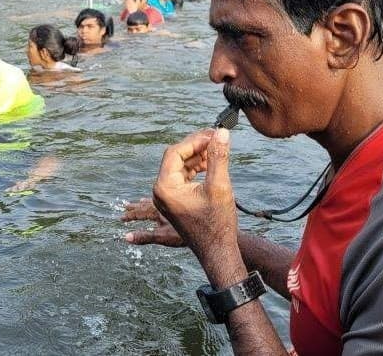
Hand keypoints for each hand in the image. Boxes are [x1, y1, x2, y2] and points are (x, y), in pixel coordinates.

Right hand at [122, 198, 183, 246]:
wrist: (207, 227)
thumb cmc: (186, 234)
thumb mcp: (162, 237)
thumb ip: (144, 237)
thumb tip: (126, 238)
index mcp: (158, 213)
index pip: (141, 213)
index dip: (131, 215)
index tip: (121, 217)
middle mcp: (165, 208)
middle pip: (147, 206)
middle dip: (136, 207)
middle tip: (125, 206)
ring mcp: (173, 207)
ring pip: (157, 202)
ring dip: (147, 203)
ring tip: (140, 201)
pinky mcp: (182, 207)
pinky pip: (167, 201)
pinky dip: (161, 202)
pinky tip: (161, 202)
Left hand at [152, 128, 237, 260]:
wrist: (217, 251)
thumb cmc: (217, 223)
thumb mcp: (219, 186)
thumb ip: (218, 157)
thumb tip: (220, 132)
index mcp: (165, 187)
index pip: (175, 153)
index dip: (194, 140)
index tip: (213, 135)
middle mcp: (161, 191)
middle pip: (176, 157)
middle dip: (196, 146)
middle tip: (216, 137)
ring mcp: (167, 197)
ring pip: (180, 166)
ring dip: (197, 156)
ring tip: (217, 149)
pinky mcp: (175, 200)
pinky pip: (183, 177)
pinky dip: (196, 168)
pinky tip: (212, 164)